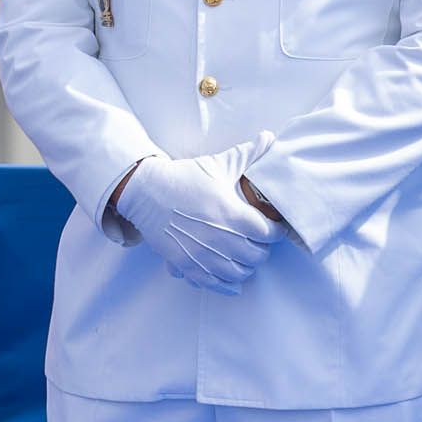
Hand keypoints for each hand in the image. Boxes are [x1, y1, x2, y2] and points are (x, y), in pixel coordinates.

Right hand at [115, 152, 285, 294]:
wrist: (146, 193)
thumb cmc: (183, 178)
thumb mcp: (217, 164)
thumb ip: (248, 153)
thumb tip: (270, 137)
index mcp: (234, 216)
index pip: (270, 234)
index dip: (274, 230)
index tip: (271, 226)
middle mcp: (223, 240)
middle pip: (258, 256)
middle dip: (261, 248)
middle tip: (256, 239)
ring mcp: (205, 256)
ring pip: (240, 273)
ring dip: (245, 266)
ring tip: (242, 256)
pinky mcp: (189, 266)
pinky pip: (216, 284)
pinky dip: (227, 284)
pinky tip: (231, 280)